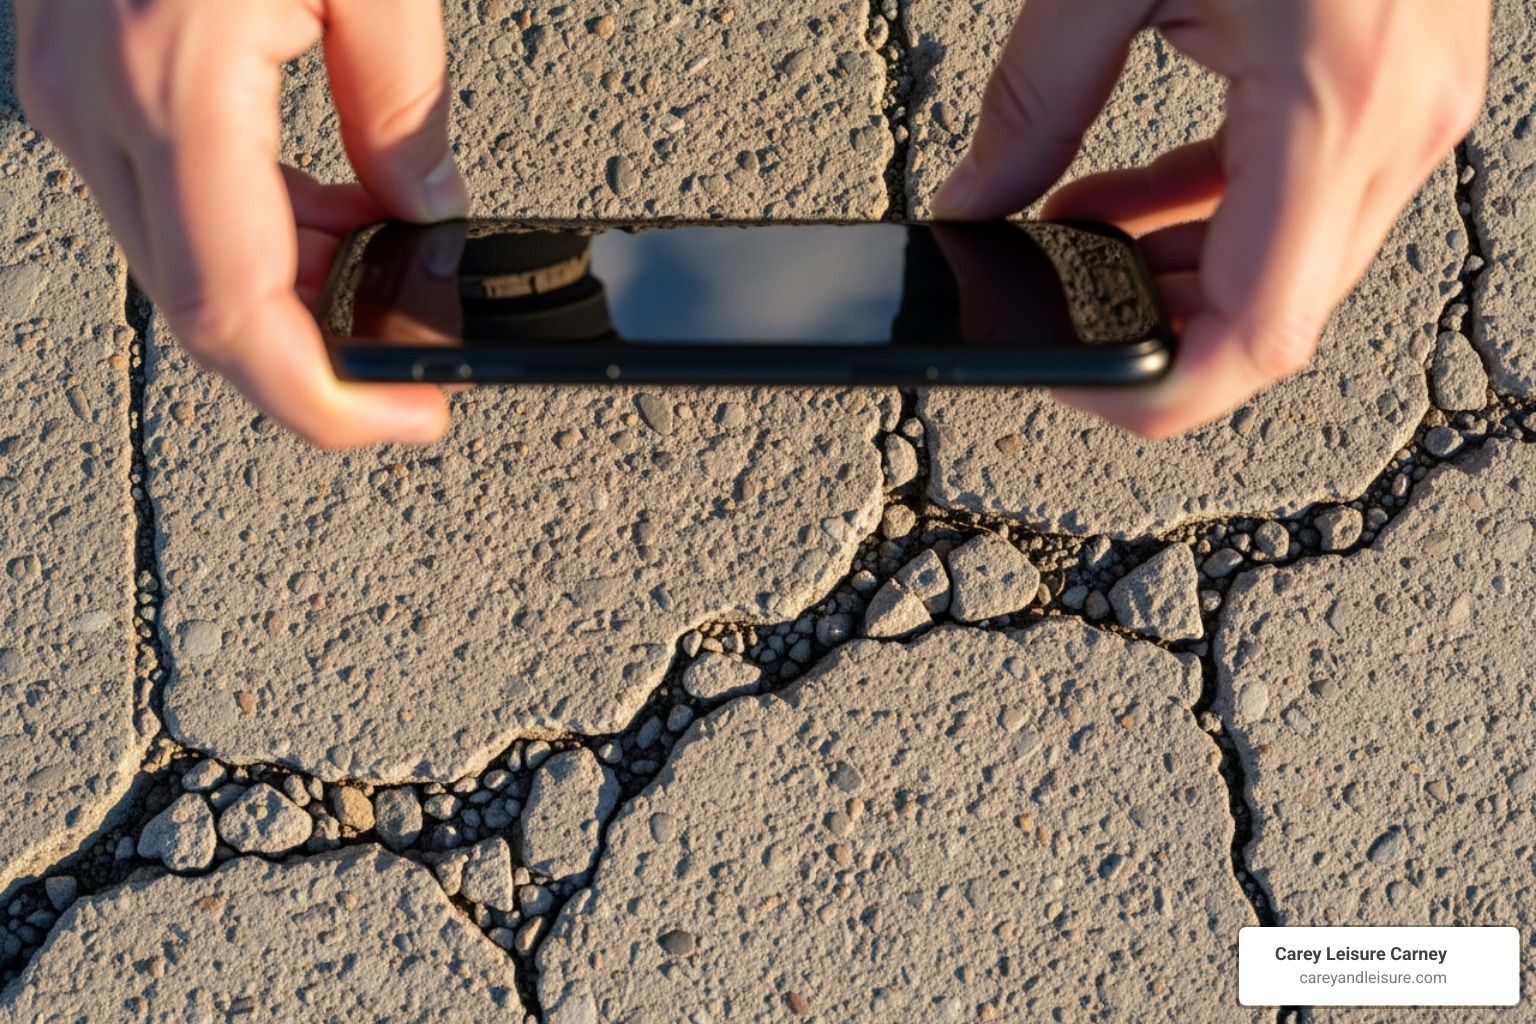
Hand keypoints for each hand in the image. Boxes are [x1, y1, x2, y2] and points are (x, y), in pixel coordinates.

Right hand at [14, 0, 470, 447]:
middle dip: (319, 362)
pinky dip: (257, 238)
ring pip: (185, 270)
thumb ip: (404, 101)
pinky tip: (335, 218)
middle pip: (205, 311)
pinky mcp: (87, 82)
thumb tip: (427, 208)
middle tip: (416, 370)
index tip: (407, 417)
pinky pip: (169, 207)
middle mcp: (96, 104)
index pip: (233, 310)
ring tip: (394, 272)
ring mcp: (78, 96)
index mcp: (168, 78)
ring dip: (293, 298)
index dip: (323, 398)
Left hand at [932, 0, 1490, 437]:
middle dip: (1147, 329)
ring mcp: (1410, 112)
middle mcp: (1398, 128)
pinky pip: (1296, 201)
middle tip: (1047, 306)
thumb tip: (973, 205)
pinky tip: (1118, 199)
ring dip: (1170, 277)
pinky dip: (1203, 220)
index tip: (1070, 380)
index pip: (1257, 339)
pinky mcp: (1393, 88)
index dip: (1155, 393)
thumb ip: (1032, 105)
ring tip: (1065, 240)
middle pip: (1269, 318)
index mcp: (1336, 104)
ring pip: (1284, 269)